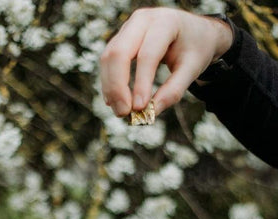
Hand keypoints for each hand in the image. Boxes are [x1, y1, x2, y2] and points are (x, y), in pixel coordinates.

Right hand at [100, 7, 233, 116]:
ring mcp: (127, 28)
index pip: (147, 55)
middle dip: (117, 86)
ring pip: (108, 57)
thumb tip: (153, 112)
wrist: (193, 31)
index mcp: (165, 22)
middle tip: (124, 113)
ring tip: (120, 111)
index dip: (141, 83)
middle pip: (119, 53)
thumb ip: (174, 90)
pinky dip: (109, 83)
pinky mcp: (120, 39)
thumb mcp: (193, 68)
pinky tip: (114, 101)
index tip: (139, 108)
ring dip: (110, 88)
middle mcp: (142, 20)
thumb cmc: (195, 48)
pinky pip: (108, 61)